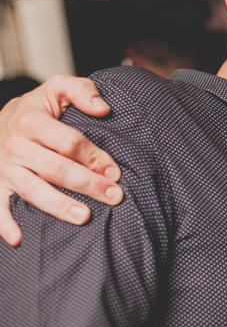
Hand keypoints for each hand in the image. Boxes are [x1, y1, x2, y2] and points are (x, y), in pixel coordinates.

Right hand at [0, 75, 121, 246]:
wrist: (1, 120)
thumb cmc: (38, 108)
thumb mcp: (57, 88)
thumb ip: (81, 90)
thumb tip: (103, 108)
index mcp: (30, 121)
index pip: (69, 142)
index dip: (95, 157)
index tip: (115, 171)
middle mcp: (15, 146)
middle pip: (55, 169)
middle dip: (87, 184)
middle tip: (114, 196)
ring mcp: (4, 168)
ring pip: (32, 190)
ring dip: (58, 206)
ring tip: (84, 217)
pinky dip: (4, 224)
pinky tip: (19, 239)